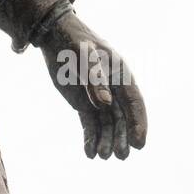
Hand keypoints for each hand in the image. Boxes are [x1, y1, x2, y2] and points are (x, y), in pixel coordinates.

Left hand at [37, 9, 146, 159]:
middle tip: (120, 156)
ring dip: (106, 140)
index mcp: (120, 75)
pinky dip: (90, 138)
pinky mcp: (83, 103)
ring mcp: (98, 97)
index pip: (134, 103)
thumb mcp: (83, 55)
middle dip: (121, 137)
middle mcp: (113, 89)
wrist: (54, 36)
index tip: (139, 144)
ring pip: (107, 123)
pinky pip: (90, 124)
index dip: (139, 123)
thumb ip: (95, 78)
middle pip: (122, 118)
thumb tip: (105, 103)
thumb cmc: (73, 41)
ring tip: (101, 157)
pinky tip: (89, 152)